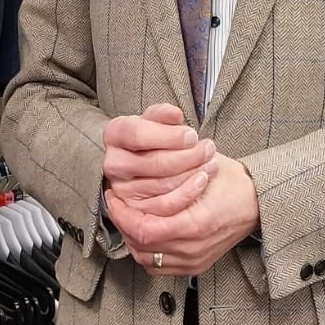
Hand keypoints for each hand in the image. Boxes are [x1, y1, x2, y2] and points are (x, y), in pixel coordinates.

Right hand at [102, 103, 217, 216]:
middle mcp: (112, 162)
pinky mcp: (134, 209)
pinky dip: (189, 192)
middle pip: (153, 163)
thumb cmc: (160, 136)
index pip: (137, 134)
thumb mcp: (160, 120)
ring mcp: (121, 188)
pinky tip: (203, 179)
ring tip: (211, 162)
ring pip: (161, 185)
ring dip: (192, 173)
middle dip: (187, 156)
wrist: (156, 160)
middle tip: (208, 149)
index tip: (192, 135)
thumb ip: (164, 115)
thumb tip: (175, 116)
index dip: (168, 136)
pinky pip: (164, 206)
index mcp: (115, 133)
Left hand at [105, 153, 260, 277]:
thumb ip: (171, 169)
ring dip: (131, 238)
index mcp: (195, 224)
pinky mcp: (195, 267)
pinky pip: (159, 268)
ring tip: (126, 215)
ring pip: (146, 260)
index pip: (143, 229)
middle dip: (122, 224)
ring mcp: (194, 261)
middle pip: (140, 247)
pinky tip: (143, 232)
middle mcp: (193, 249)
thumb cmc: (232, 181)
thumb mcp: (202, 166)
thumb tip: (136, 164)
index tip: (113, 196)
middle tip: (115, 203)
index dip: (122, 215)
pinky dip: (145, 252)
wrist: (258, 204)